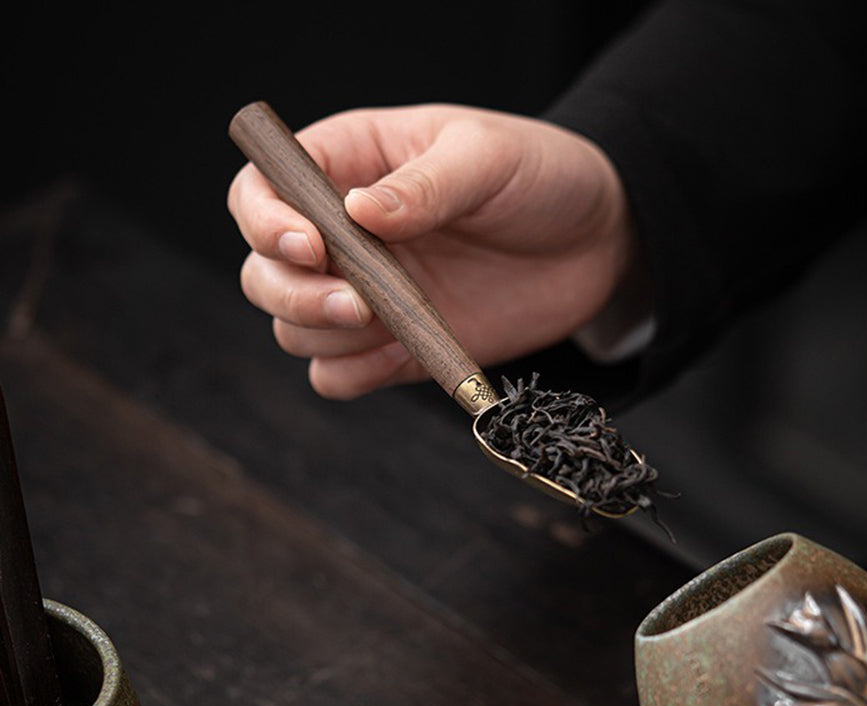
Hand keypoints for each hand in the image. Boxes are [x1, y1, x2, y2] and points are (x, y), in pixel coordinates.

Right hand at [227, 104, 633, 398]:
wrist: (596, 243)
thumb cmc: (541, 177)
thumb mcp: (488, 158)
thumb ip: (425, 184)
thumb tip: (359, 212)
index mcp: (349, 166)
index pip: (259, 192)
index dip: (265, 224)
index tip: (312, 247)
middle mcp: (343, 236)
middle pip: (264, 276)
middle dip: (296, 297)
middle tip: (361, 303)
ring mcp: (367, 295)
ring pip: (293, 332)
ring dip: (325, 338)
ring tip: (393, 322)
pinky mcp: (395, 347)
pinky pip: (338, 377)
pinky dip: (353, 376)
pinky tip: (399, 355)